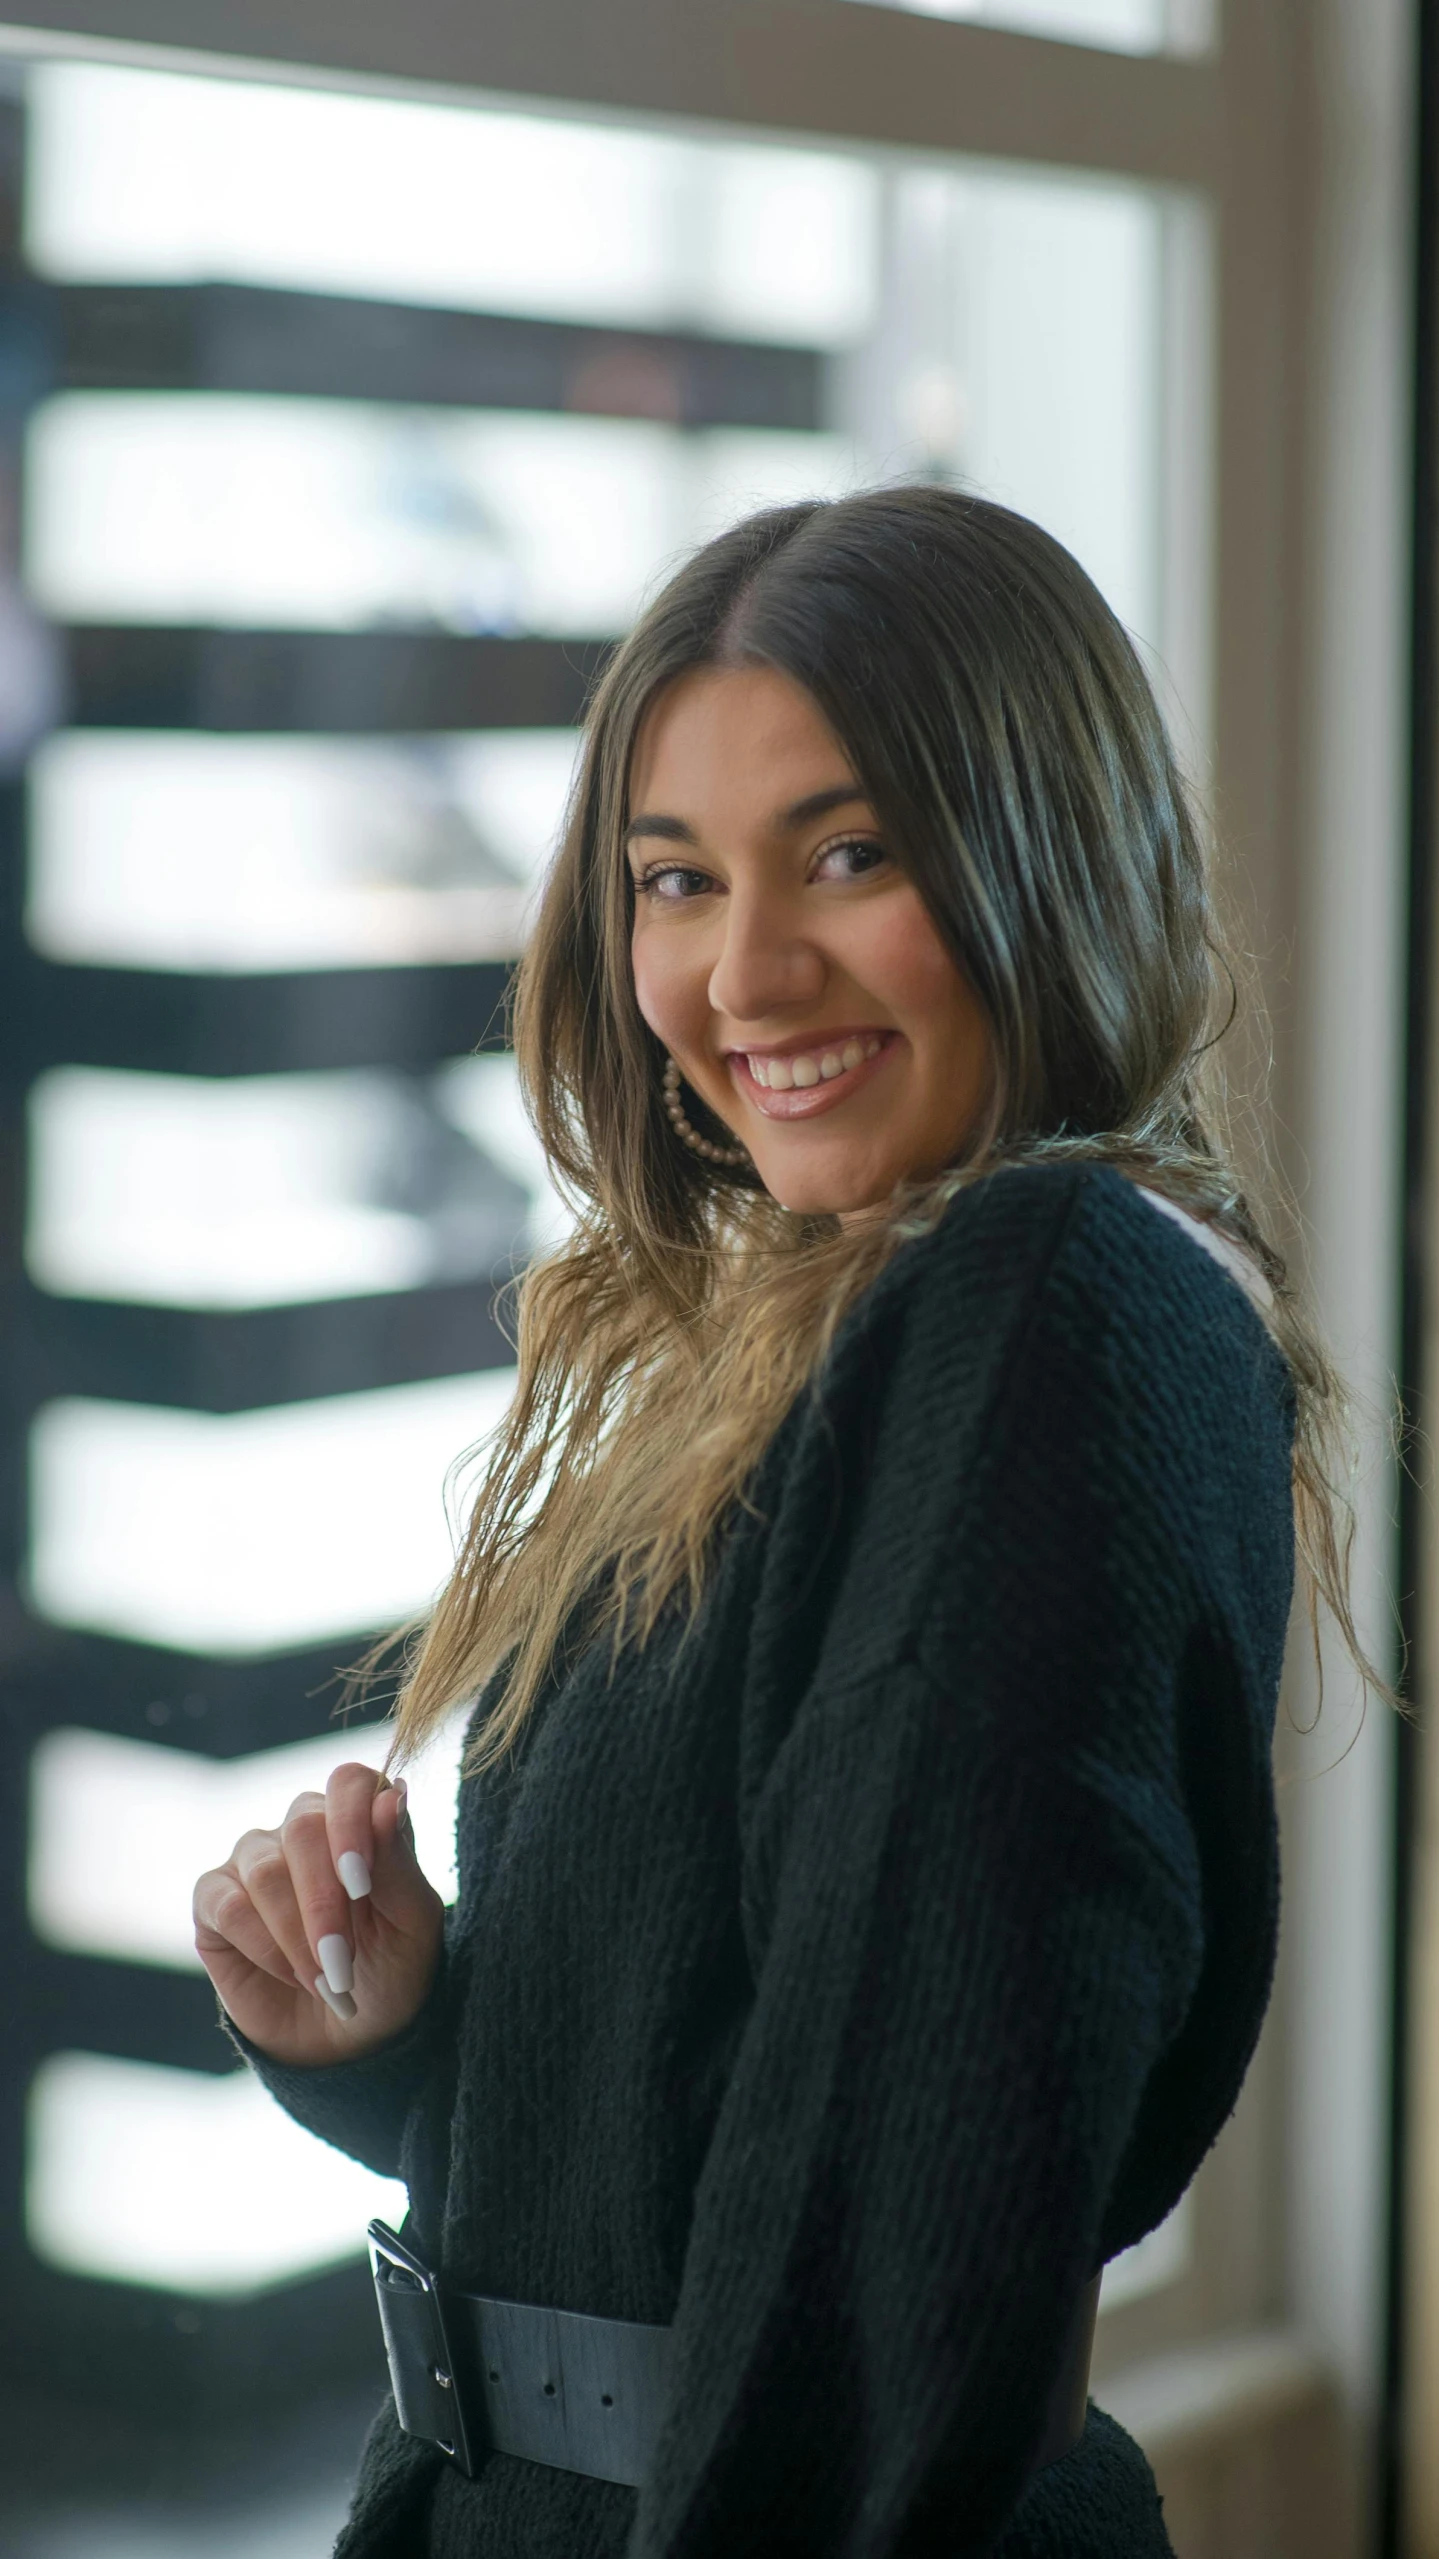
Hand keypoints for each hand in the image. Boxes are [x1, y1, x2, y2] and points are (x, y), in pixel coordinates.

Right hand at [193, 1762, 444, 2065]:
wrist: (349, 2037)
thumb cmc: (391, 1969)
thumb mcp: (412, 1924)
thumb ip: (398, 1861)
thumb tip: (392, 1795)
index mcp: (361, 1819)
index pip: (349, 1782)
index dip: (353, 1822)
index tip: (362, 1885)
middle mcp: (304, 1828)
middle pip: (303, 1827)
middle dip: (325, 1903)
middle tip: (343, 1962)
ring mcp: (255, 1860)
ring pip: (265, 1870)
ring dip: (298, 1935)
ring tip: (326, 1980)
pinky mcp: (215, 1900)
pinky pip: (228, 1907)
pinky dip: (264, 1948)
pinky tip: (291, 1975)